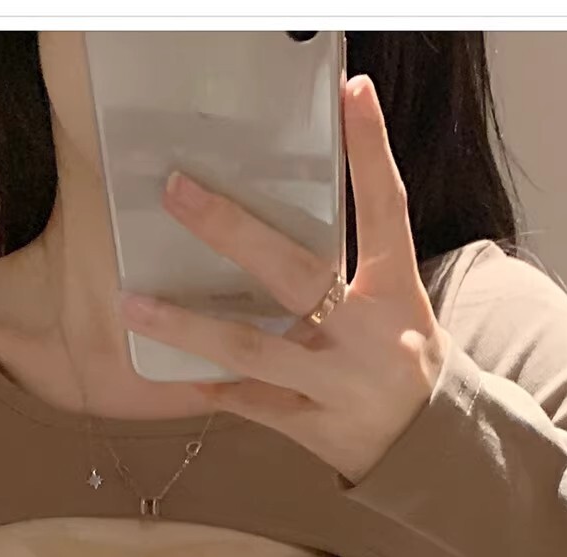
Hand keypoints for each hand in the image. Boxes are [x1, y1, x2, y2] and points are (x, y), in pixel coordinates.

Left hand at [117, 72, 449, 484]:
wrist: (432, 451)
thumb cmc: (403, 360)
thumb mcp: (398, 303)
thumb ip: (354, 260)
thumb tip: (284, 206)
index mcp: (397, 292)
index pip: (386, 209)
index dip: (371, 151)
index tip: (352, 94)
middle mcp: (368, 335)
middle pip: (295, 272)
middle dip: (232, 229)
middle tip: (178, 190)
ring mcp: (338, 385)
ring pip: (253, 348)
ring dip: (189, 326)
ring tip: (134, 304)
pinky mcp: (314, 428)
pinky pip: (252, 403)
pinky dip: (213, 387)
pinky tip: (174, 371)